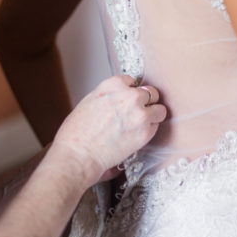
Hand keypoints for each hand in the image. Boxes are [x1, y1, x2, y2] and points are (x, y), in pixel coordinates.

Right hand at [52, 75, 166, 184]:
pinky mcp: (145, 132)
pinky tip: (135, 135)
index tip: (127, 100)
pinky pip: (156, 126)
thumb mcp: (89, 101)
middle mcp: (130, 96)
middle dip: (146, 102)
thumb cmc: (76, 133)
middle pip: (151, 93)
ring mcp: (140, 114)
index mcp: (113, 85)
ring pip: (160, 109)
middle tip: (137, 113)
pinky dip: (148, 130)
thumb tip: (121, 95)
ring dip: (153, 116)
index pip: (132, 81)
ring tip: (141, 124)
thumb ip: (110, 94)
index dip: (130, 92)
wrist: (77, 156)